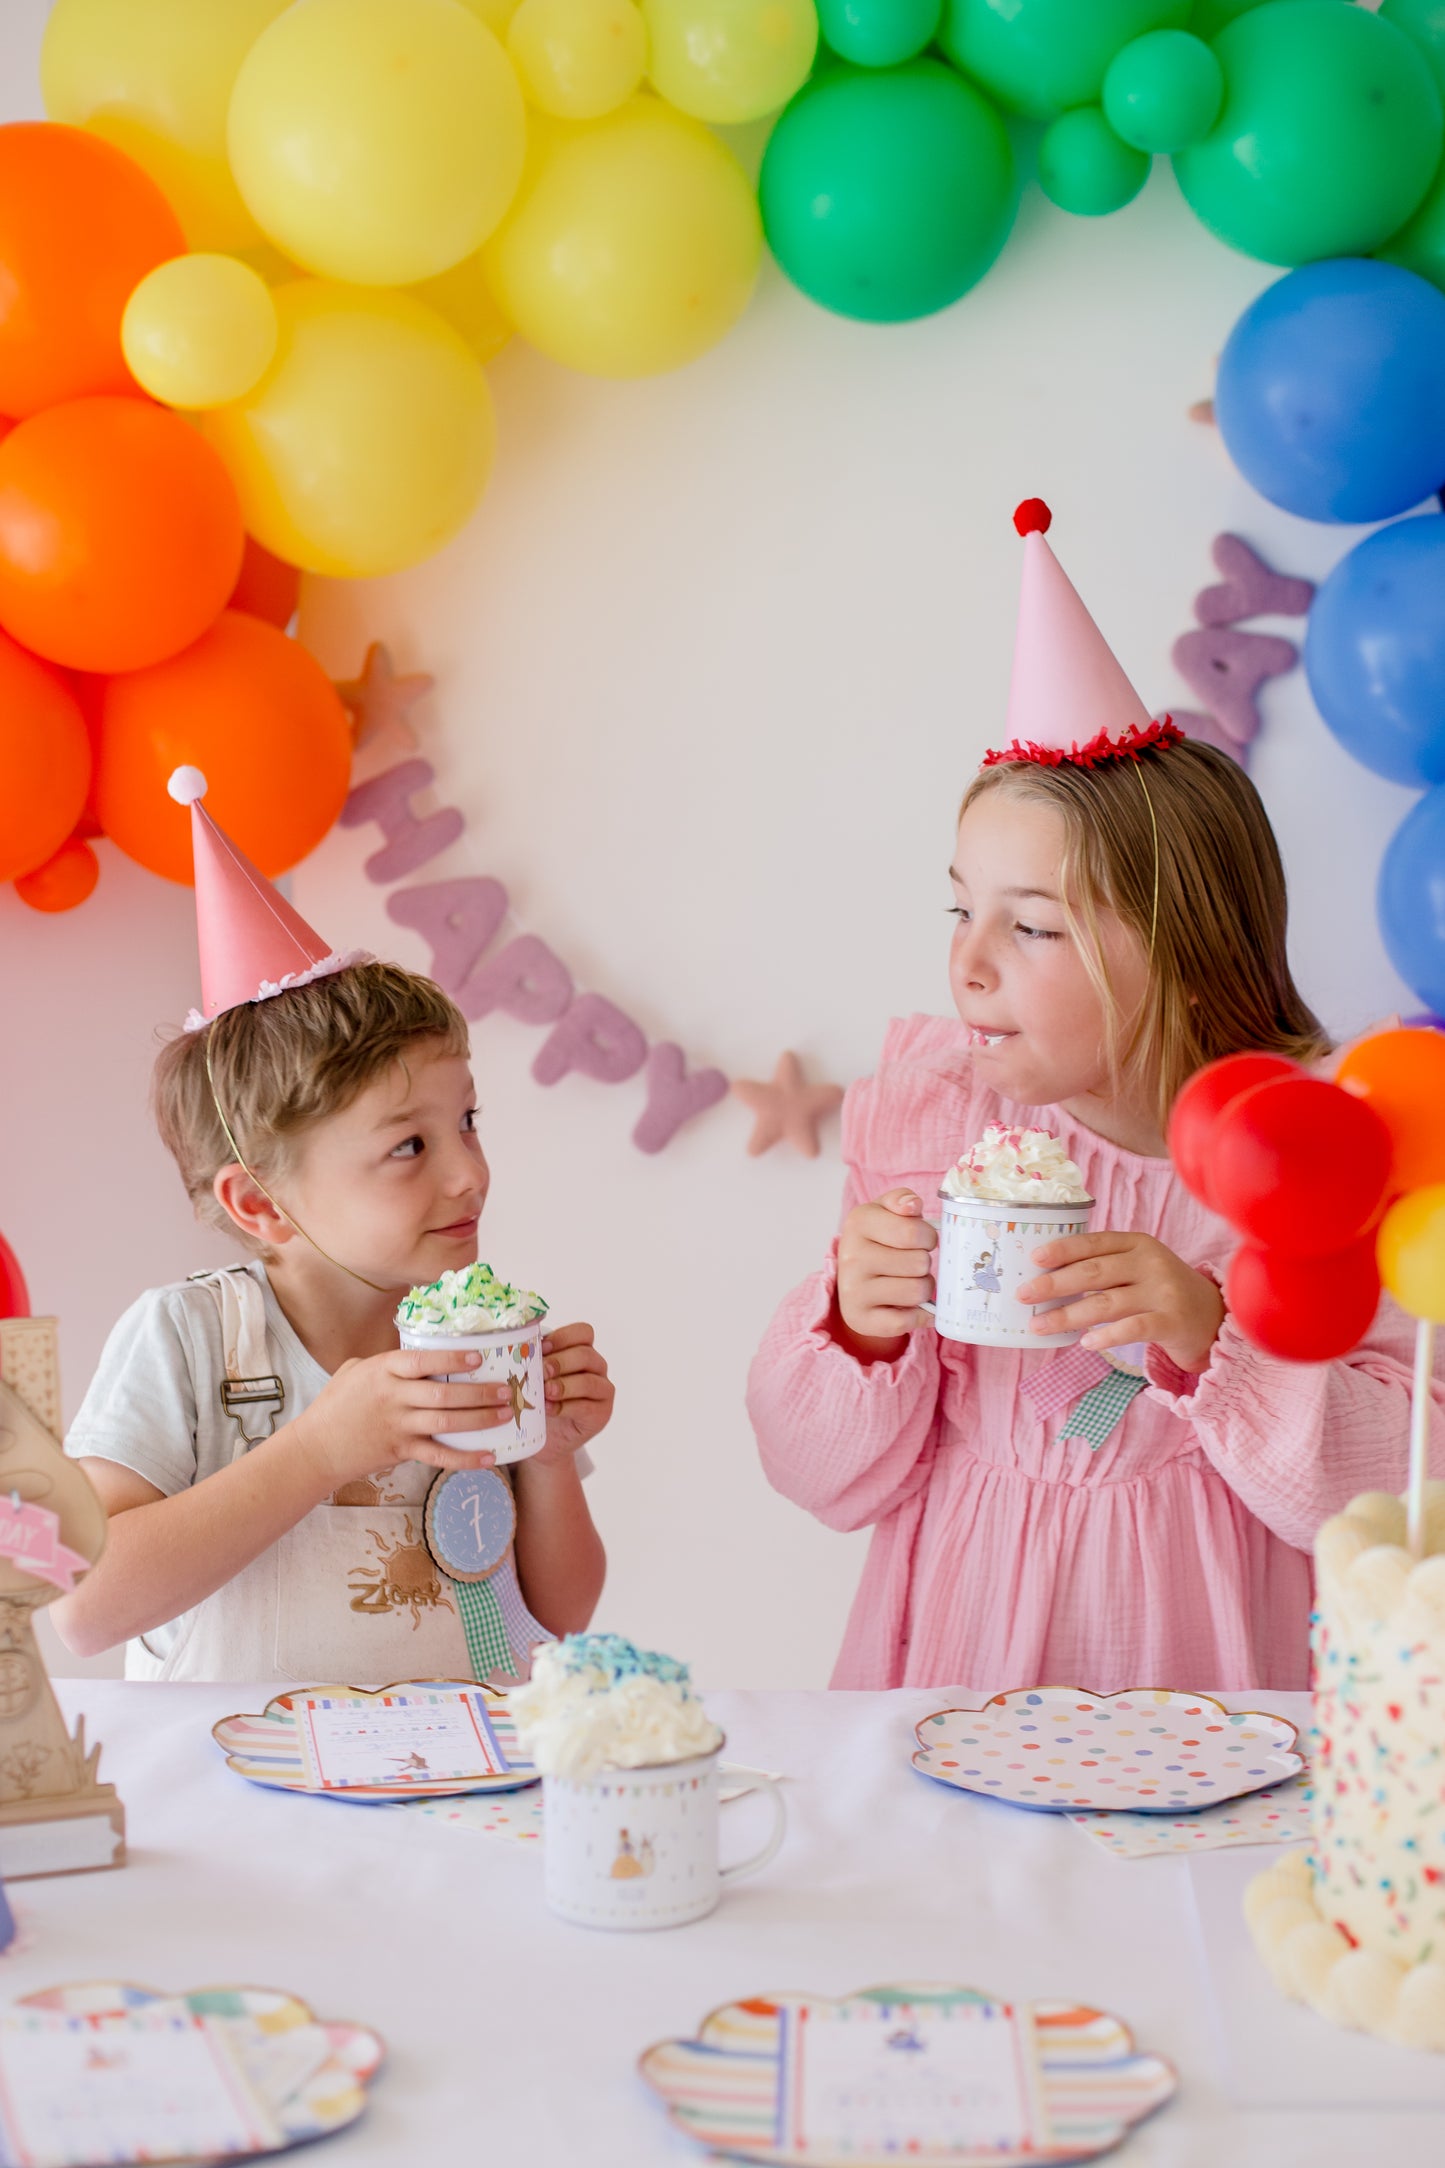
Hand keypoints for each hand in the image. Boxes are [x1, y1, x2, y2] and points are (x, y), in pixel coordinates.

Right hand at [293, 1348, 498, 1495]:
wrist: (317, 1446)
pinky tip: (488, 1458)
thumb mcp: (355, 1370)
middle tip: (505, 1390)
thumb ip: (387, 1362)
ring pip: (445, 1422)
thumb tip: (419, 1354)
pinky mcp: (400, 1451)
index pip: (422, 1360)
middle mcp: (393, 1397)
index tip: (478, 1356)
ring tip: (504, 1415)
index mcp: (383, 1371)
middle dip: (478, 1392)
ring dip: (478, 1419)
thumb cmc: (336, 1404)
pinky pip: (438, 1455)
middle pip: (442, 1393)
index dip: (452, 1358)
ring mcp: (398, 1426)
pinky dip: (465, 1459)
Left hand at [533, 1323, 612, 1467]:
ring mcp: (602, 1391)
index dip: (563, 1337)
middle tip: (541, 1371)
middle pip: (586, 1355)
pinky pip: (587, 1407)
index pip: (583, 1333)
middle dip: (560, 1362)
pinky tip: (550, 1409)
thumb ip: (533, 1361)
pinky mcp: (601, 1414)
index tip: (541, 1348)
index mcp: (582, 1350)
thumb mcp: (534, 1376)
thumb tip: (516, 1349)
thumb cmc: (539, 1400)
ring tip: (545, 1392)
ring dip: (564, 1385)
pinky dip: (566, 1407)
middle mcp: (596, 1368)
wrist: (544, 1437)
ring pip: (589, 1381)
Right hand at [835, 1187, 937, 1356]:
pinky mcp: (859, 1319)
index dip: (928, 1237)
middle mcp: (851, 1256)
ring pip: (918, 1292)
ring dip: (923, 1288)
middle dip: (924, 1264)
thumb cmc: (880, 1241)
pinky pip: (907, 1320)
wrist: (853, 1280)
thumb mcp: (887, 1212)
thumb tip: (912, 1205)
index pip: (914, 1232)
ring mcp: (853, 1290)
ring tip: (909, 1282)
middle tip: (912, 1263)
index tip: (922, 1240)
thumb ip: (902, 1200)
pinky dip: (917, 1315)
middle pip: (920, 1263)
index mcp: (858, 1222)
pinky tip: (908, 1306)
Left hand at [1018, 1232, 1223, 1372]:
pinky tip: (1084, 1343)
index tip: (1034, 1258)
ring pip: (1106, 1303)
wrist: (1213, 1316)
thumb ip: (1106, 1267)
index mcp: (1139, 1244)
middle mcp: (1151, 1263)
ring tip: (1039, 1326)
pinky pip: (1132, 1328)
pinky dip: (1106, 1336)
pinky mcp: (1171, 1321)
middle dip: (1054, 1283)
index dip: (1063, 1249)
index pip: (1095, 1242)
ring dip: (1067, 1316)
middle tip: (1024, 1295)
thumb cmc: (1162, 1290)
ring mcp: (1163, 1292)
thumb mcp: (1139, 1267)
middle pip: (1094, 1272)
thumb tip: (1048, 1278)